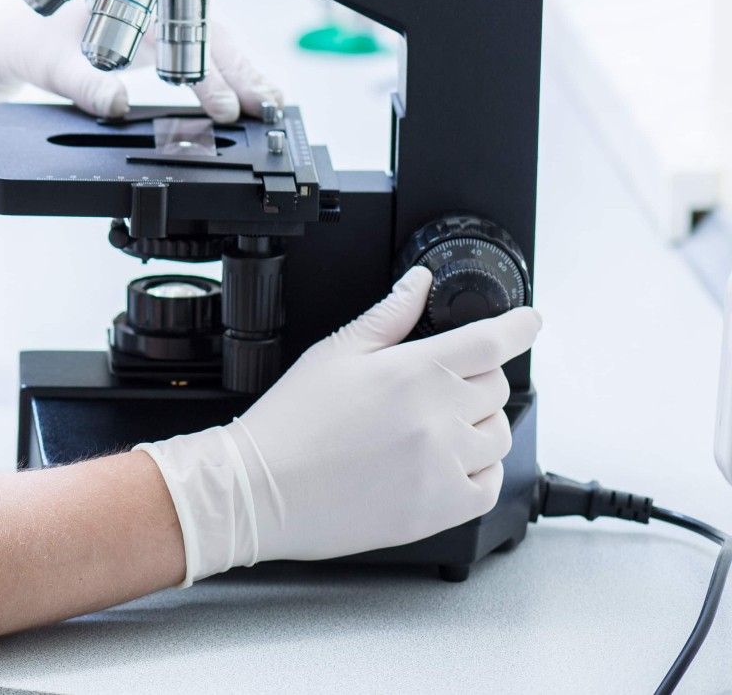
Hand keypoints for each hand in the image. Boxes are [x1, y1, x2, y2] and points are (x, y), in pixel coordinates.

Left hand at [0, 0, 280, 129]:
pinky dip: (218, 73)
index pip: (189, 39)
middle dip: (246, 73)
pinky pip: (192, 52)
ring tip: (269, 103)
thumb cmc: (24, 37)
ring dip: (239, 73)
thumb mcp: (50, 65)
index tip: (232, 107)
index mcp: (132, 5)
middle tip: (274, 108)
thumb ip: (85, 84)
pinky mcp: (145, 40)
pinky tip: (236, 96)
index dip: (215, 74)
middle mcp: (148, 10)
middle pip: (212, 39)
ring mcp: (150, 24)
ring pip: (208, 44)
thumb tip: (120, 104)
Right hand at [136, 267, 541, 584]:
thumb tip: (419, 283)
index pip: (490, 341)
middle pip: (496, 387)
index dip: (519, 326)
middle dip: (473, 383)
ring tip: (426, 433)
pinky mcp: (445, 508)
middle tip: (429, 393)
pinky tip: (438, 466)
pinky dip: (476, 473)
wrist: (262, 489)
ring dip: (476, 428)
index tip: (529, 322)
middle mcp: (438, 417)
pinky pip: (491, 485)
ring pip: (498, 436)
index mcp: (413, 371)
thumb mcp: (334, 354)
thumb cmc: (292, 423)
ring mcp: (446, 465)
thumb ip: (388, 316)